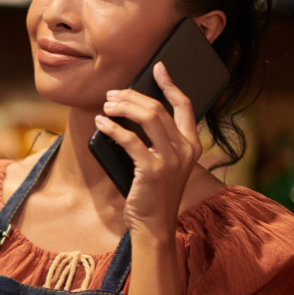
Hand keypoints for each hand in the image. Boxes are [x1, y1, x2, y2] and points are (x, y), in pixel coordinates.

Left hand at [95, 62, 201, 238]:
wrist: (154, 226)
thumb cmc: (154, 193)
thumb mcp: (165, 164)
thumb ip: (163, 141)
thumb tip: (143, 113)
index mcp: (192, 145)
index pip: (185, 106)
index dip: (171, 84)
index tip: (158, 68)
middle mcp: (185, 150)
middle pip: (159, 108)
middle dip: (133, 96)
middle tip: (112, 95)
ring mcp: (171, 160)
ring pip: (149, 117)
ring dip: (123, 107)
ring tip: (106, 106)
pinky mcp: (153, 170)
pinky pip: (130, 139)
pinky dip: (113, 127)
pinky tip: (101, 123)